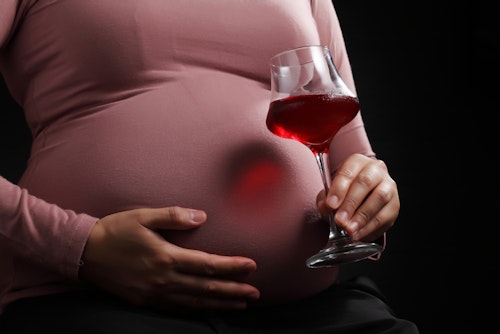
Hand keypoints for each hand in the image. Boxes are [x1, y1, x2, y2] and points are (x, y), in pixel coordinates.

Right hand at [79, 206, 259, 309]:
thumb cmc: (115, 231)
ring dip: (219, 303)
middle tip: (255, 293)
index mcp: (166, 257)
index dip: (232, 267)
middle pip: (206, 288)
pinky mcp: (145, 301)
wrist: (84, 252)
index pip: (207, 265)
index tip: (252, 266)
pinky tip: (208, 308)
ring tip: (239, 304)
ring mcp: (154, 293)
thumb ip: (174, 216)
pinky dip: (197, 309)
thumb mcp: (143, 217)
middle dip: (233, 291)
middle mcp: (163, 279)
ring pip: (195, 302)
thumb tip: (203, 217)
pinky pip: (177, 308)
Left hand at [317, 153, 399, 241]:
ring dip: (363, 217)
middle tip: (340, 220)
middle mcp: (376, 170)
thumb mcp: (331, 194)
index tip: (330, 205)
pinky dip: (370, 227)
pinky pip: (385, 216)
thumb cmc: (344, 194)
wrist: (361, 200)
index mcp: (357, 162)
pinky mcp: (394, 204)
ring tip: (349, 230)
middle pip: (365, 182)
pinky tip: (358, 234)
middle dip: (351, 204)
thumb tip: (326, 207)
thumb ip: (326, 199)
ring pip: (379, 198)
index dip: (339, 189)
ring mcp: (389, 186)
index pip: (348, 171)